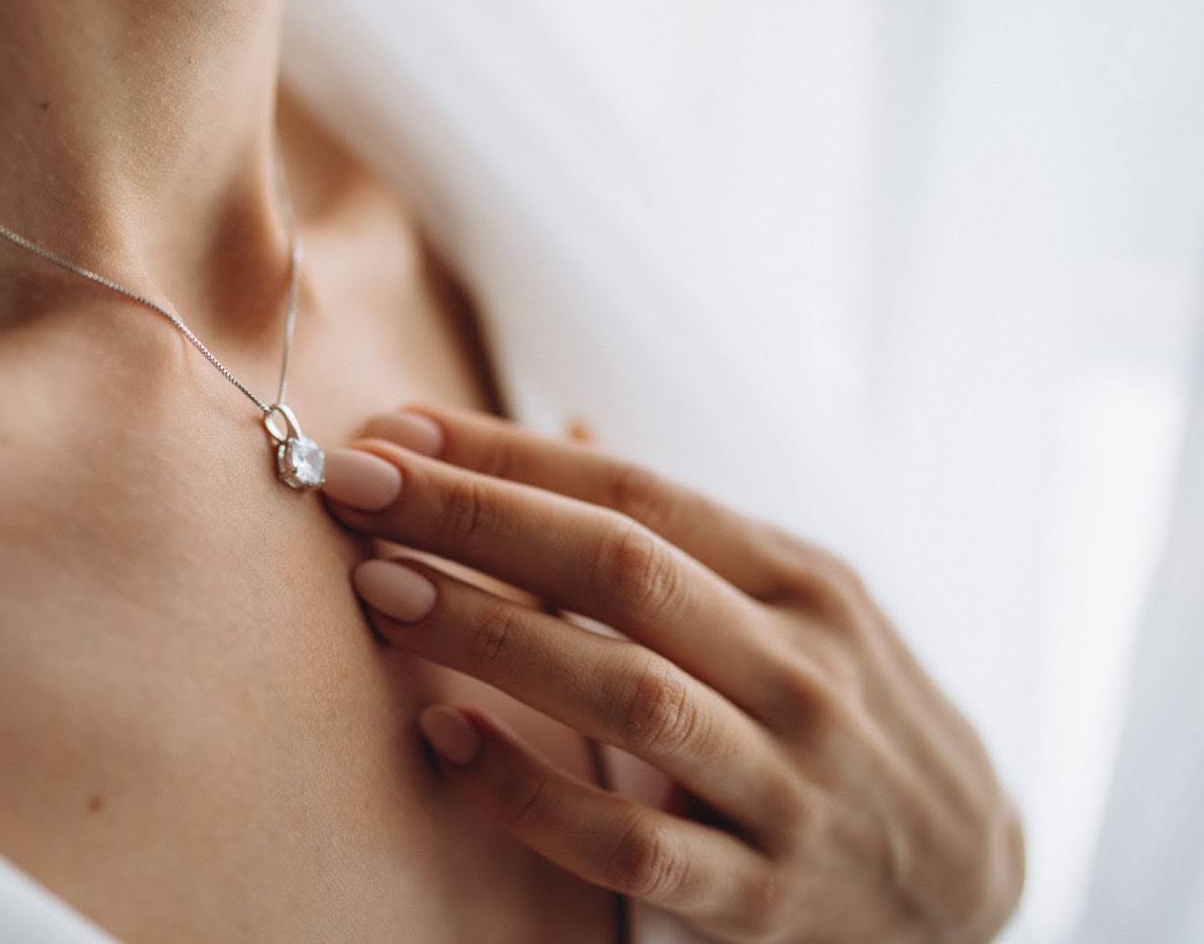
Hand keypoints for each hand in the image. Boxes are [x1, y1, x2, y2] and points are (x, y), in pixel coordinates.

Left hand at [318, 406, 1023, 942]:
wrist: (966, 879)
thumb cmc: (848, 713)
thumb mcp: (796, 605)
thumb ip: (679, 534)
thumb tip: (553, 427)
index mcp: (805, 582)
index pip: (638, 493)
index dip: (511, 456)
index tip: (400, 429)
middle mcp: (804, 670)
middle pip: (620, 571)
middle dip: (476, 518)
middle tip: (359, 485)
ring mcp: (789, 786)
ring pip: (624, 693)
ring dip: (486, 634)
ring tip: (380, 588)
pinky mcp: (762, 898)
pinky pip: (625, 841)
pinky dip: (527, 789)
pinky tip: (442, 736)